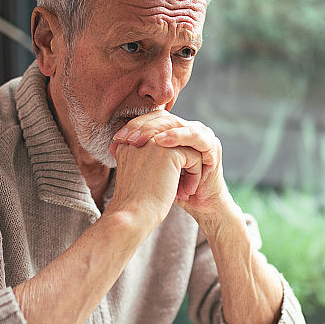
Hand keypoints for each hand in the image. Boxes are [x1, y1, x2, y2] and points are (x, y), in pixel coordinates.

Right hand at [107, 138, 202, 229]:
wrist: (133, 215)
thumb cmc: (136, 204)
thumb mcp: (139, 177)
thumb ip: (146, 163)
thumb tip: (166, 162)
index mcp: (129, 144)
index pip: (160, 146)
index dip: (167, 166)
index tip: (164, 187)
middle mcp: (140, 137)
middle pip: (173, 145)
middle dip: (180, 166)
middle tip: (178, 188)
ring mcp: (154, 141)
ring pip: (186, 149)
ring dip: (190, 170)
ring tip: (183, 191)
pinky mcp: (170, 151)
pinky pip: (194, 156)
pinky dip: (195, 175)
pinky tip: (186, 192)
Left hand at [110, 111, 228, 215]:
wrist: (197, 205)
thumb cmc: (173, 189)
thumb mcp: (152, 170)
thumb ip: (139, 155)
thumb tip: (112, 146)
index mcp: (175, 131)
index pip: (152, 119)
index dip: (134, 126)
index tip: (117, 138)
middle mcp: (188, 128)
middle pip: (163, 118)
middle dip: (143, 127)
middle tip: (127, 138)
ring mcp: (202, 135)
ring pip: (176, 123)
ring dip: (156, 130)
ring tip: (139, 139)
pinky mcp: (212, 145)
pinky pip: (193, 136)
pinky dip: (176, 137)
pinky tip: (160, 142)